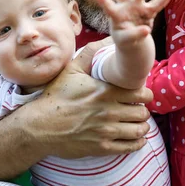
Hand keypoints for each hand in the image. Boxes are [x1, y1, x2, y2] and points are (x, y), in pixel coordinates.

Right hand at [25, 39, 153, 158]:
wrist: (40, 126)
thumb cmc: (56, 96)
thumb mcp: (72, 70)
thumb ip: (92, 53)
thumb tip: (110, 37)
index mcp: (105, 92)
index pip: (141, 94)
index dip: (144, 94)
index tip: (140, 94)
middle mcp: (109, 112)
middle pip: (143, 113)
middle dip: (142, 110)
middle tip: (137, 108)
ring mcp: (106, 131)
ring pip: (140, 130)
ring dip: (141, 126)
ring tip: (136, 122)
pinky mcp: (102, 148)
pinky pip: (130, 147)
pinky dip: (137, 142)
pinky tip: (135, 137)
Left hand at [93, 0, 173, 47]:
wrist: (133, 40)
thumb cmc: (124, 38)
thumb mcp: (125, 40)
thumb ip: (134, 35)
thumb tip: (146, 30)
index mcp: (116, 15)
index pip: (108, 7)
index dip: (103, 0)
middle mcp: (126, 7)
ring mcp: (138, 7)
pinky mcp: (148, 11)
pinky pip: (158, 4)